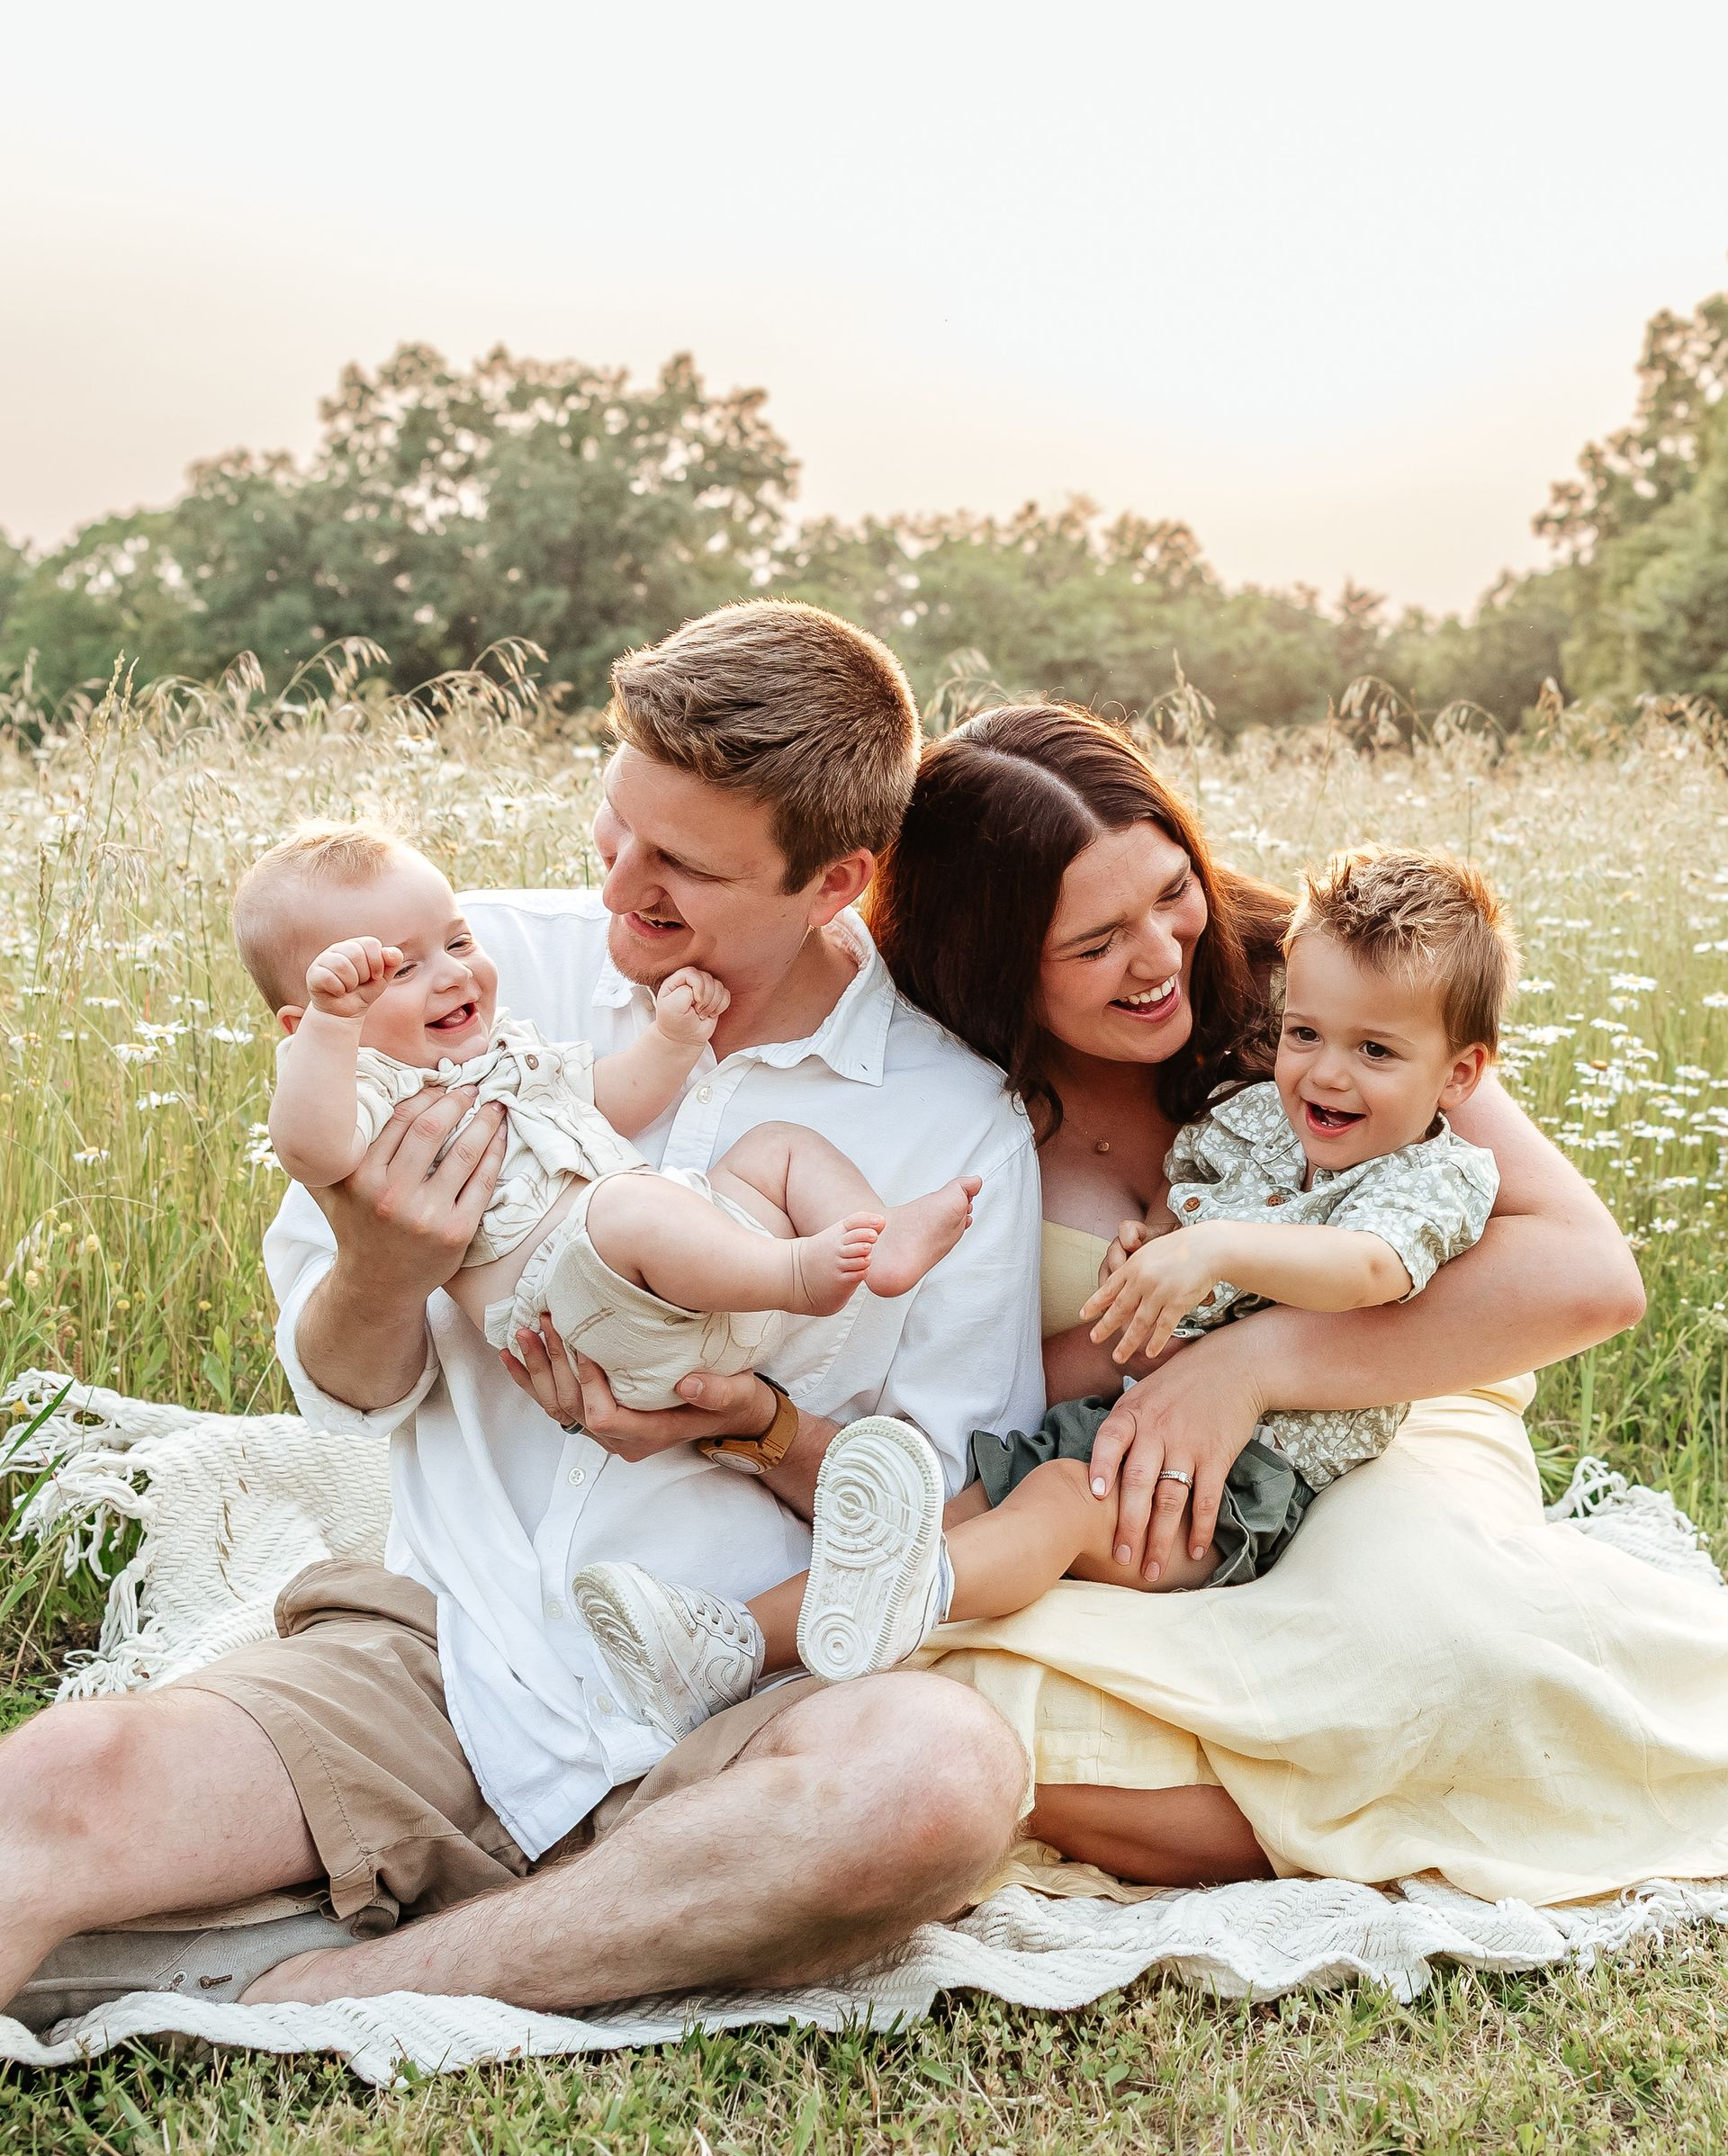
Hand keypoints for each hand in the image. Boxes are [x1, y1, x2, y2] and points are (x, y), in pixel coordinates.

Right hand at [306, 937, 401, 1017]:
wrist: (346, 1012)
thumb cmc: (364, 991)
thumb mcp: (383, 977)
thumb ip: (392, 962)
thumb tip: (391, 953)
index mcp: (356, 945)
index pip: (371, 943)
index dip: (377, 962)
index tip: (375, 975)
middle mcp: (339, 948)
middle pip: (356, 953)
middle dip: (363, 974)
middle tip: (359, 983)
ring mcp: (323, 959)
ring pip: (341, 964)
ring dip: (350, 983)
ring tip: (348, 987)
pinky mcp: (313, 973)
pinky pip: (328, 977)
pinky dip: (338, 989)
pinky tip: (337, 992)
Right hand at [309, 1084, 507, 1302]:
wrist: (377, 1285)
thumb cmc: (355, 1226)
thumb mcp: (328, 1188)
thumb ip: (327, 1149)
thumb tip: (331, 1103)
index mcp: (360, 1177)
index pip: (401, 1120)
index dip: (427, 1095)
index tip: (441, 1084)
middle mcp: (391, 1195)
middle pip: (433, 1130)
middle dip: (457, 1101)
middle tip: (472, 1087)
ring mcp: (426, 1215)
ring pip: (463, 1153)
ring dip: (484, 1123)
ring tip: (495, 1107)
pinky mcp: (456, 1232)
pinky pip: (482, 1182)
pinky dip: (494, 1154)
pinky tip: (500, 1138)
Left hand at [502, 1320, 773, 1459]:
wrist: (731, 1413)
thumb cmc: (733, 1400)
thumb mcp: (735, 1394)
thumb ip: (716, 1392)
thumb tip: (689, 1386)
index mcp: (648, 1436)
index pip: (603, 1417)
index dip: (588, 1383)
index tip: (584, 1344)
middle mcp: (621, 1441)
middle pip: (572, 1409)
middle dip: (555, 1365)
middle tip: (546, 1322)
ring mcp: (607, 1431)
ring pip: (557, 1406)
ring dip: (537, 1370)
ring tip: (523, 1333)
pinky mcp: (599, 1415)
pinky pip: (556, 1403)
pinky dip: (532, 1380)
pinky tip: (513, 1355)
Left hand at [653, 967, 729, 1047]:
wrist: (684, 1038)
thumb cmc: (674, 1023)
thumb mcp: (671, 1008)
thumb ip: (683, 993)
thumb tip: (699, 989)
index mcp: (676, 981)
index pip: (692, 973)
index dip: (698, 986)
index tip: (695, 1002)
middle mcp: (690, 982)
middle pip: (707, 978)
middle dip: (705, 998)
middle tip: (696, 1011)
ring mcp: (703, 988)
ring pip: (718, 985)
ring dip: (712, 1004)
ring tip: (702, 1014)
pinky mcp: (715, 996)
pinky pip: (726, 994)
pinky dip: (721, 1006)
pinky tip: (711, 1014)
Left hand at [1082, 1223, 1225, 1365]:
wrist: (1208, 1247)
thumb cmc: (1180, 1247)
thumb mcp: (1150, 1251)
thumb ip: (1134, 1268)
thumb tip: (1121, 1285)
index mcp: (1134, 1266)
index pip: (1109, 1288)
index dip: (1096, 1303)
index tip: (1083, 1316)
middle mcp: (1142, 1281)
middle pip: (1119, 1308)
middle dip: (1105, 1326)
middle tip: (1094, 1339)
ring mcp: (1159, 1293)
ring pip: (1139, 1323)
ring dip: (1127, 1342)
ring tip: (1118, 1356)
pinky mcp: (1177, 1303)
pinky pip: (1163, 1327)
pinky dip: (1156, 1342)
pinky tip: (1149, 1353)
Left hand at [1085, 1327, 1267, 1580]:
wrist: (1233, 1365)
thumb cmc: (1179, 1383)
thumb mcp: (1141, 1394)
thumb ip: (1120, 1428)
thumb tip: (1091, 1471)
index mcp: (1132, 1413)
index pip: (1110, 1441)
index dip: (1100, 1467)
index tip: (1092, 1497)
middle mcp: (1158, 1428)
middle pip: (1138, 1482)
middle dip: (1128, 1524)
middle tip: (1120, 1558)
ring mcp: (1188, 1443)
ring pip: (1171, 1497)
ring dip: (1161, 1538)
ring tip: (1153, 1569)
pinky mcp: (1217, 1455)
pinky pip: (1207, 1498)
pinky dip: (1201, 1528)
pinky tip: (1195, 1551)